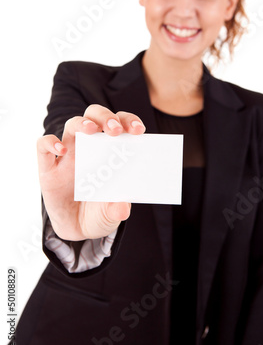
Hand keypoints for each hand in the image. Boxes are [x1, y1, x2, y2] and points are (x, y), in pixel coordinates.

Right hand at [37, 104, 145, 240]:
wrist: (78, 229)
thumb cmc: (100, 212)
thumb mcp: (112, 213)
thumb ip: (117, 209)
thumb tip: (122, 208)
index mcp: (110, 150)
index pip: (120, 124)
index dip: (129, 121)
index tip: (138, 130)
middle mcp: (89, 147)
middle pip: (95, 116)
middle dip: (106, 117)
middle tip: (115, 129)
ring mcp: (68, 156)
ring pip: (73, 125)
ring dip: (83, 123)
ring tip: (92, 130)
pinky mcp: (48, 168)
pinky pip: (43, 146)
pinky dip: (50, 143)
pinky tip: (61, 150)